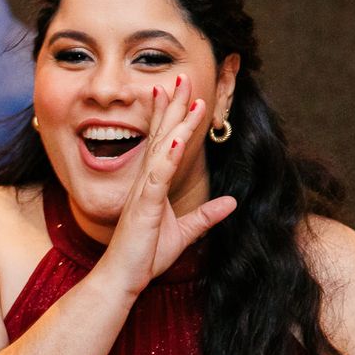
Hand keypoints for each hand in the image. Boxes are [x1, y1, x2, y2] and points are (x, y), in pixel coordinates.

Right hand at [92, 73, 235, 298]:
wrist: (123, 277)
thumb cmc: (144, 256)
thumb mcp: (184, 233)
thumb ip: (206, 216)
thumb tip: (231, 202)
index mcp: (152, 184)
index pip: (164, 143)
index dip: (171, 117)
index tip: (178, 92)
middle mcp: (145, 181)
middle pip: (161, 136)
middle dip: (172, 106)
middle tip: (179, 77)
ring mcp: (143, 190)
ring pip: (162, 148)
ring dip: (175, 122)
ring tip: (185, 97)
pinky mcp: (143, 204)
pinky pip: (158, 175)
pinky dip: (169, 156)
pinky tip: (179, 138)